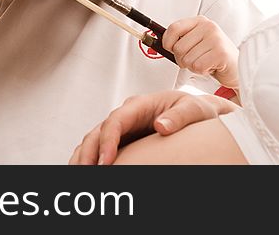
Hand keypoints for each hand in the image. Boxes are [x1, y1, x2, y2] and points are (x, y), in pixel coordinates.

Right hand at [69, 90, 236, 164]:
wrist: (197, 114)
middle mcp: (127, 115)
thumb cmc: (195, 110)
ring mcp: (122, 128)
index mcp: (141, 104)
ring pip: (93, 140)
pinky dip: (89, 158)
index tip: (106, 160)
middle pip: (98, 131)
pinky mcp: (122, 140)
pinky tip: (86, 170)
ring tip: (80, 174)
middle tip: (88, 172)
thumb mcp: (194, 109)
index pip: (116, 120)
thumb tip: (162, 125)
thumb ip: (180, 115)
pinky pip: (99, 148)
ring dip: (84, 156)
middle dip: (90, 152)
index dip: (107, 140)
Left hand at [162, 15, 239, 88]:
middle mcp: (208, 27)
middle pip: (178, 47)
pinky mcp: (220, 53)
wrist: (236, 67)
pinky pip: (197, 66)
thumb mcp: (197, 42)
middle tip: (195, 60)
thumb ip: (181, 39)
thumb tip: (158, 42)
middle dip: (182, 60)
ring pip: (187, 59)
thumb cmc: (213, 56)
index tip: (169, 48)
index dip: (167, 41)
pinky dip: (202, 71)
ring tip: (205, 62)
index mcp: (200, 21)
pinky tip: (211, 67)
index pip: (174, 28)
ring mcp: (215, 39)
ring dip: (193, 67)